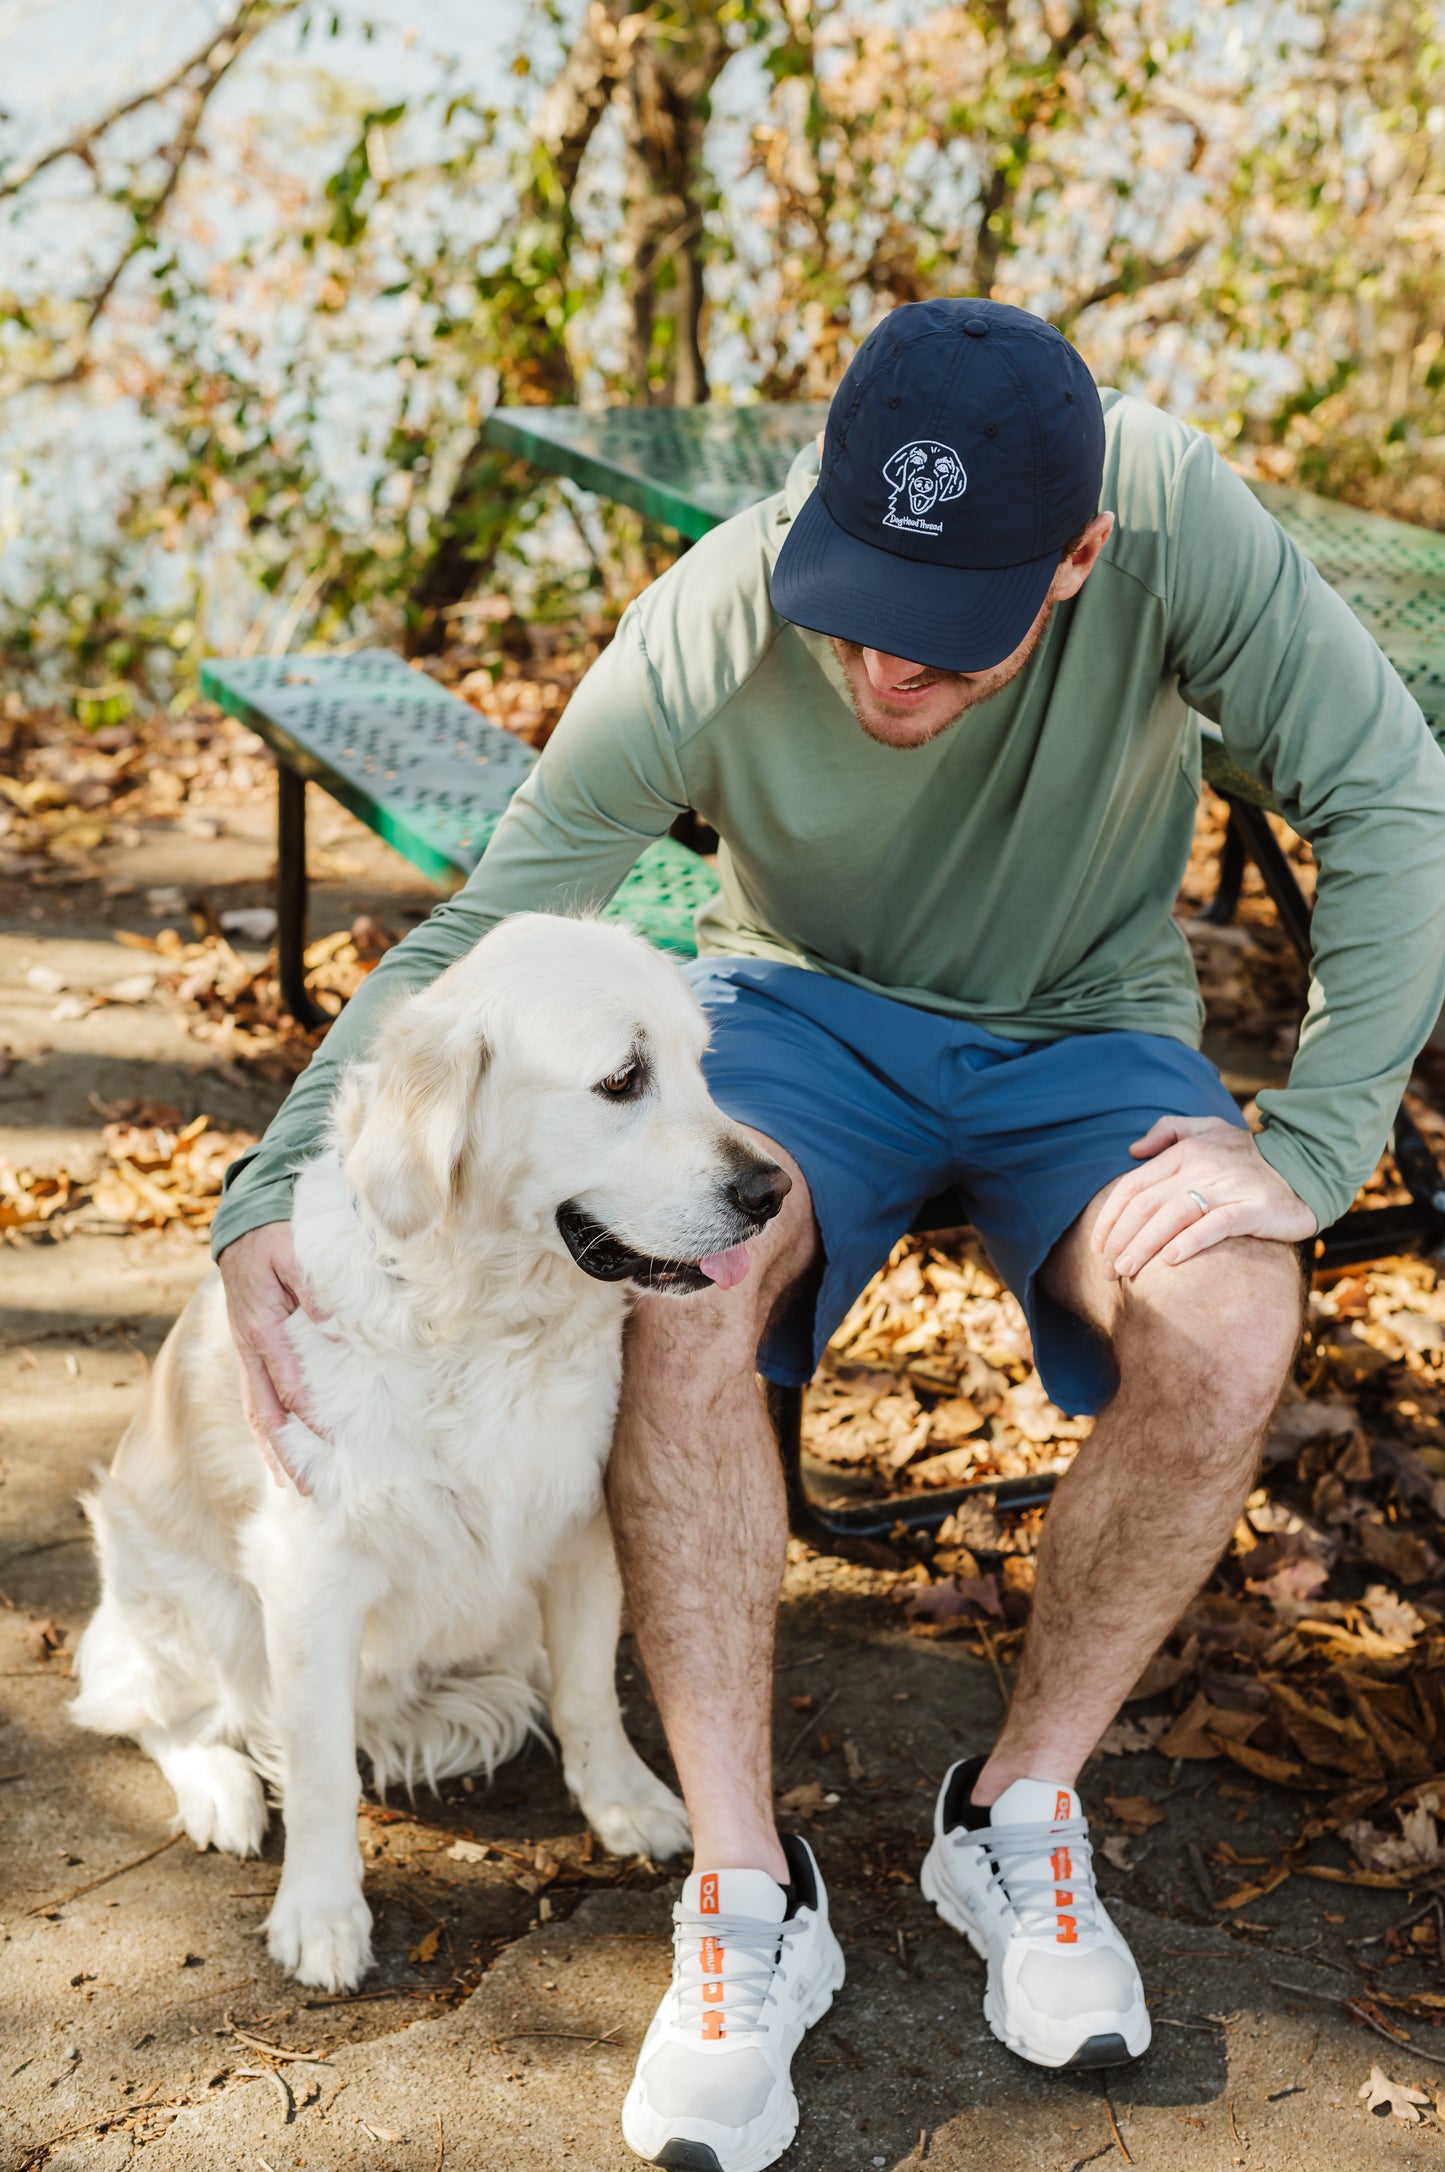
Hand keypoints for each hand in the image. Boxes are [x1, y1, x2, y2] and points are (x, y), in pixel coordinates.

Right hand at [217, 1222, 330, 1490]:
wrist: (246, 1220)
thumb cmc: (277, 1235)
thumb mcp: (296, 1253)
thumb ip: (316, 1292)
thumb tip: (338, 1332)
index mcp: (262, 1328)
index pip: (290, 1385)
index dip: (313, 1416)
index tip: (337, 1443)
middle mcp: (250, 1349)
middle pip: (265, 1412)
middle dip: (285, 1453)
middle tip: (307, 1489)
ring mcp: (247, 1352)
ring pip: (258, 1411)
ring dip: (274, 1449)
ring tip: (292, 1484)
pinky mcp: (251, 1350)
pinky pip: (258, 1396)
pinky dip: (269, 1426)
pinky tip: (281, 1447)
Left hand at [1092, 1114, 1317, 1278]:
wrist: (1306, 1166)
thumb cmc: (1247, 1155)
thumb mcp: (1208, 1129)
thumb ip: (1169, 1130)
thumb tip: (1133, 1149)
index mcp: (1184, 1153)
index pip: (1133, 1186)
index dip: (1110, 1218)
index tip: (1098, 1246)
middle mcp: (1201, 1168)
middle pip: (1147, 1206)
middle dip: (1121, 1240)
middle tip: (1107, 1270)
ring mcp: (1228, 1188)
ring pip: (1174, 1217)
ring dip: (1144, 1246)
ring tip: (1127, 1271)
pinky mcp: (1254, 1208)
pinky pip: (1217, 1225)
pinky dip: (1191, 1242)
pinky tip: (1170, 1260)